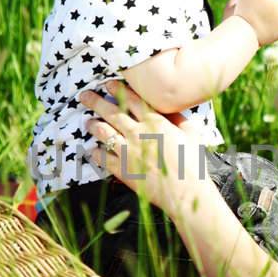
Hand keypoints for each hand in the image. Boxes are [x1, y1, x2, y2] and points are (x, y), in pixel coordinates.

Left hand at [80, 83, 209, 213]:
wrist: (186, 192)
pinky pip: (102, 158)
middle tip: (84, 96)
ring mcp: (127, 151)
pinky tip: (92, 150)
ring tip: (88, 122)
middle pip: (111, 112)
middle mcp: (137, 133)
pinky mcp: (122, 170)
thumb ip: (179, 117)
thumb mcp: (192, 133)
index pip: (131, 99)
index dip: (117, 89)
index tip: (108, 84)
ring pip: (102, 132)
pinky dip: (95, 152)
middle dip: (95, 101)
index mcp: (154, 122)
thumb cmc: (193, 163)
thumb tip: (170, 107)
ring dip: (93, 125)